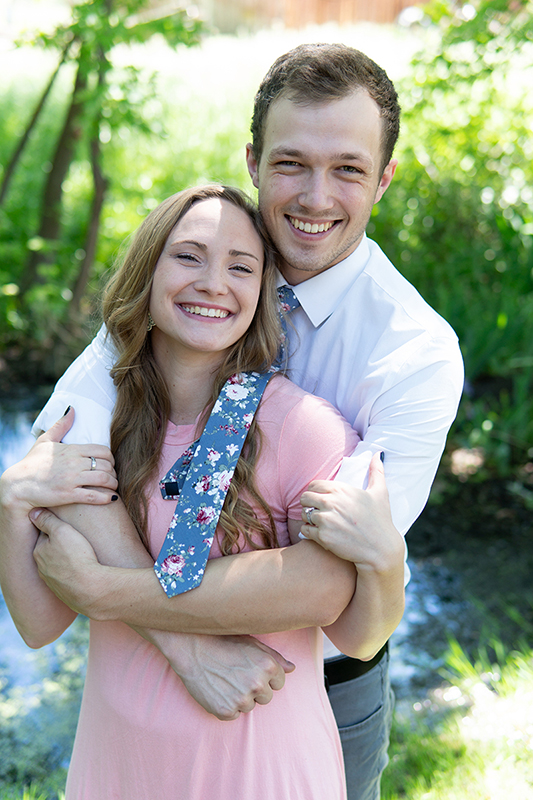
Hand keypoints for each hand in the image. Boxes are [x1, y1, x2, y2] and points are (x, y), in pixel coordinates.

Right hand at [1, 407, 117, 512]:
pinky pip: (93, 496)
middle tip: (113, 477)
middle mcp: (73, 463)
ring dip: (113, 484)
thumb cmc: (32, 463)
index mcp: (71, 450)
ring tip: (113, 488)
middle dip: (113, 472)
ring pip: (103, 479)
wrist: (17, 485)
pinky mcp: (68, 495)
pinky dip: (106, 497)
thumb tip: (72, 408)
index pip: (102, 450)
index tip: (110, 464)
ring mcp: (71, 479)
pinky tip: (111, 498)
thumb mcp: (45, 441)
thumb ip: (61, 425)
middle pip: (106, 465)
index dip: (111, 458)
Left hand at [30, 507, 101, 614]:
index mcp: (39, 552)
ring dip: (67, 561)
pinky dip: (73, 575)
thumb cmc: (77, 556)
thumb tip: (33, 511)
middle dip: (61, 546)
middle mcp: (42, 568)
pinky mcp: (64, 592)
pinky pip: (67, 579)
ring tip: (82, 557)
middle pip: (51, 551)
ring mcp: (52, 582)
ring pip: (58, 566)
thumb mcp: (62, 531)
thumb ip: (47, 520)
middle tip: (78, 542)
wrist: (89, 588)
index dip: (58, 529)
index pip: (45, 534)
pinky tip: (83, 572)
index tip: (69, 528)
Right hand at [155, 631, 294, 720]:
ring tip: (225, 680)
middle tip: (236, 674)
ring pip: (250, 706)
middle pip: (267, 697)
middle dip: (255, 689)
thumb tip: (292, 669)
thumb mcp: (252, 643)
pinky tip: (218, 689)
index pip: (278, 683)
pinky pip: (234, 715)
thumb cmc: (223, 641)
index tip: (250, 669)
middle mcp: (258, 683)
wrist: (192, 648)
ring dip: (240, 698)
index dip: (265, 677)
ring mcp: (242, 699)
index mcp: (268, 666)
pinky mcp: (226, 711)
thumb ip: (275, 657)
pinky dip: (227, 706)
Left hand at [300, 452, 403, 571]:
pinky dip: (310, 533)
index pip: (314, 485)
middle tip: (318, 512)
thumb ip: (377, 471)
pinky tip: (320, 534)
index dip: (315, 492)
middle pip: (305, 498)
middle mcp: (331, 502)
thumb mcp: (380, 493)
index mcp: (341, 489)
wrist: (381, 550)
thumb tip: (379, 453)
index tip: (322, 500)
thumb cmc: (381, 520)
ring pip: (304, 514)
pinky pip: (305, 530)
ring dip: (309, 519)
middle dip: (309, 505)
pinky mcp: (323, 537)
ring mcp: (326, 520)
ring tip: (320, 524)